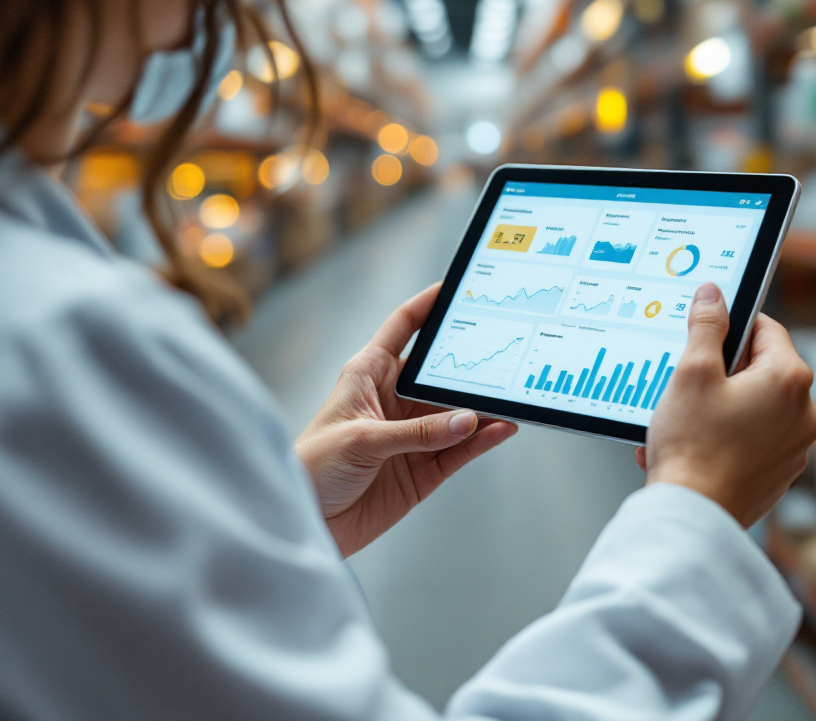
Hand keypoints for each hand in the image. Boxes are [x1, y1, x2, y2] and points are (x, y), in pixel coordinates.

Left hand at [295, 284, 516, 556]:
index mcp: (369, 373)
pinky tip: (501, 428)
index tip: (456, 288)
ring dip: (481, 405)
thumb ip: (416, 432)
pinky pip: (459, 449)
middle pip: (439, 370)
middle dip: (469, 360)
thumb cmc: (312, 468)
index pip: (403, 327)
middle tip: (502, 347)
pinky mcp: (421, 468)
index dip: (428, 305)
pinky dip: (482, 439)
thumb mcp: (361, 439)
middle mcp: (393, 398)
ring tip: (510, 395)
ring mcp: (411, 434)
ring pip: (456, 412)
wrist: (305, 527)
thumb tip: (465, 420)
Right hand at [637, 283, 815, 527]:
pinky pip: (753, 437)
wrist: (693, 514)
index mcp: (789, 380)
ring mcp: (795, 446)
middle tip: (686, 381)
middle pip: (760, 367)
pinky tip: (692, 442)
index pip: (766, 328)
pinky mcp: (780, 472)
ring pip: (755, 403)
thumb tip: (714, 294)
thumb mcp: (692, 372)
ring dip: (720, 403)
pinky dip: (725, 433)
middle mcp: (804, 413)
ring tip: (684, 417)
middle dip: (721, 370)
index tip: (705, 332)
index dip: (731, 325)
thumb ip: (707, 325)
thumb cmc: (693, 446)